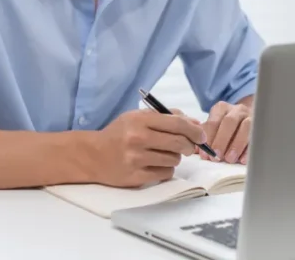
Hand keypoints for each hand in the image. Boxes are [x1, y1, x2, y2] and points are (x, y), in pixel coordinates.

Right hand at [91, 109, 206, 187]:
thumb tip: (195, 123)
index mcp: (139, 120)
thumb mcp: (138, 117)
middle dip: (189, 145)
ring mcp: (136, 159)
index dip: (194, 129)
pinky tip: (157, 165)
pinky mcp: (136, 177)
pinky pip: (165, 174)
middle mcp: (138, 139)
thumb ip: (166, 116)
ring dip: (175, 157)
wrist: (92, 155)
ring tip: (164, 154)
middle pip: (179, 143)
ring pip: (174, 160)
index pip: (176, 123)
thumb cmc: (119, 134)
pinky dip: (166, 169)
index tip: (201, 135)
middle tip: (188, 146)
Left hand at [202, 101, 251, 163]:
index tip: (206, 154)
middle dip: (222, 140)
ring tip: (229, 159)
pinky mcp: (260, 126)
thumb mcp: (214, 127)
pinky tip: (242, 160)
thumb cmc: (225, 127)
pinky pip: (256, 136)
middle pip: (229, 122)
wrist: (246, 119)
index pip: (213, 121)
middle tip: (217, 156)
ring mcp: (250, 116)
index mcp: (221, 108)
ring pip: (245, 127)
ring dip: (236, 145)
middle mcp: (236, 110)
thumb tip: (198, 151)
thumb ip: (206, 137)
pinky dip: (249, 149)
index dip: (209, 138)